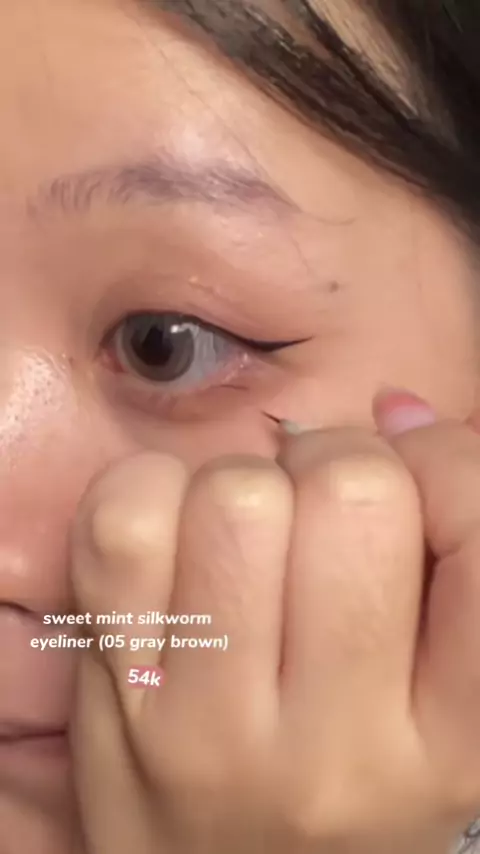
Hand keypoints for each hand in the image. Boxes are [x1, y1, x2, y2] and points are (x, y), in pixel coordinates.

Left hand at [69, 389, 479, 853]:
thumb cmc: (351, 782)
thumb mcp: (440, 698)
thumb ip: (448, 548)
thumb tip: (395, 410)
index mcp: (455, 739)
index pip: (478, 520)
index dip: (446, 465)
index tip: (416, 487)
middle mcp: (338, 746)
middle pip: (351, 491)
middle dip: (342, 466)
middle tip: (326, 510)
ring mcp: (212, 728)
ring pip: (236, 496)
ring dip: (249, 483)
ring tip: (252, 538)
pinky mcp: (116, 702)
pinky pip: (126, 522)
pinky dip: (154, 494)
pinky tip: (177, 540)